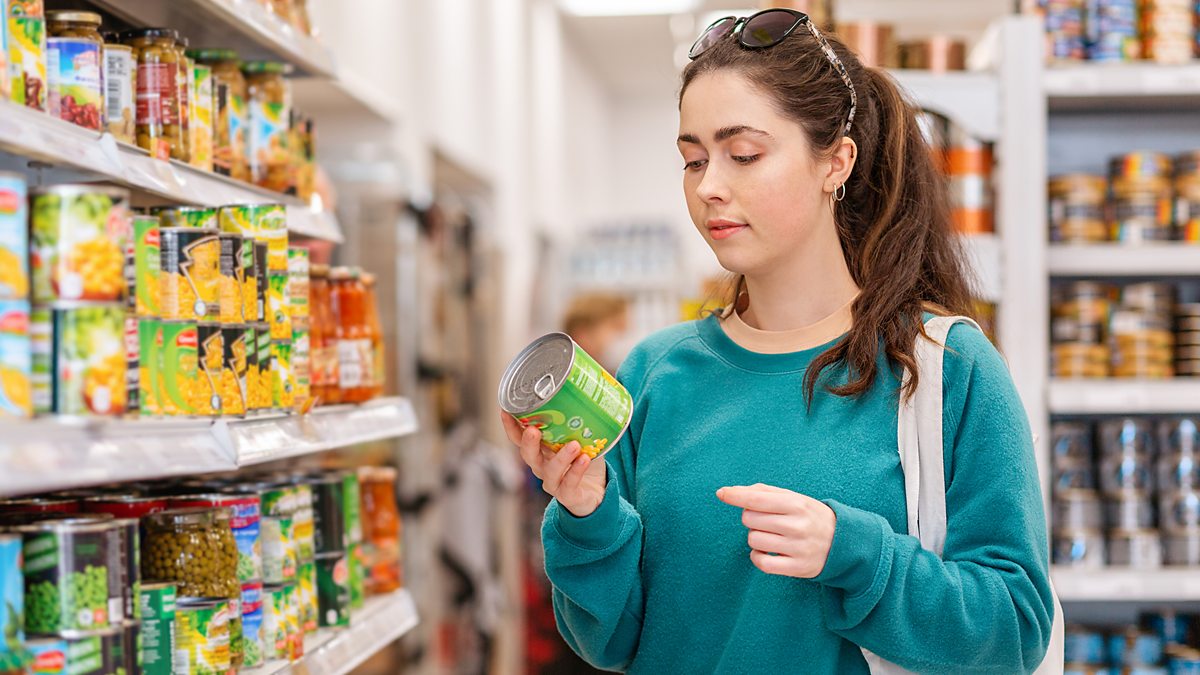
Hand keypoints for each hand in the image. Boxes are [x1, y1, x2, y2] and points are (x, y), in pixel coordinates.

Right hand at [500, 410, 607, 516]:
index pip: (519, 438)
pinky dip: (576, 471)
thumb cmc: (585, 460)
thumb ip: (580, 417)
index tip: (506, 410)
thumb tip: (591, 383)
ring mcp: (554, 483)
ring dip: (561, 457)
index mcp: (540, 451)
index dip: (511, 426)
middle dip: (528, 442)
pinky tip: (585, 459)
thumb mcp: (581, 436)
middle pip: (528, 455)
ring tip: (573, 445)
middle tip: (533, 430)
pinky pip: (569, 484)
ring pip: (550, 471)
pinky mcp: (568, 496)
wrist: (598, 491)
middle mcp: (542, 467)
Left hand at [716, 483, 836, 578]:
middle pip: (750, 519)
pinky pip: (762, 563)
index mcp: (797, 504)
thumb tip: (734, 491)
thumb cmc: (810, 516)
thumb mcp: (795, 498)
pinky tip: (766, 552)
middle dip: (751, 518)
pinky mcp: (797, 568)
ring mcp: (797, 548)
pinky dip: (757, 557)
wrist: (842, 542)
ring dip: (756, 537)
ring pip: (753, 540)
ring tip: (771, 536)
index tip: (721, 493)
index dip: (735, 495)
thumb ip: (765, 492)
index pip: (757, 499)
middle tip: (766, 520)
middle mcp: (797, 525)